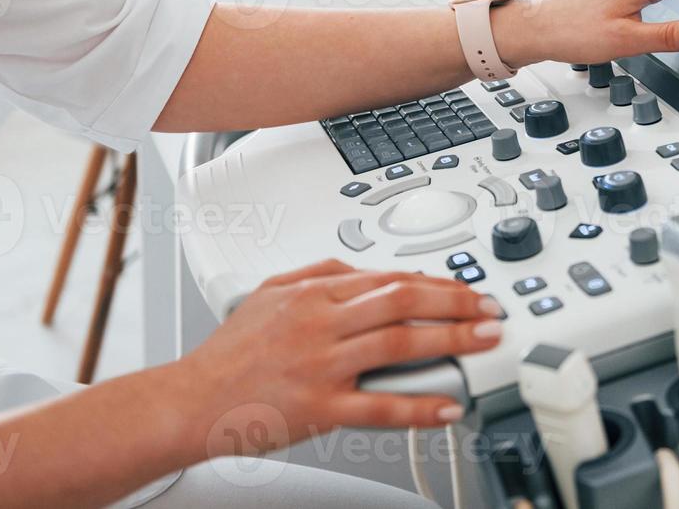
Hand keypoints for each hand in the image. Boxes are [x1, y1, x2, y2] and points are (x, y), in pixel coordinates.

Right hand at [174, 259, 502, 456]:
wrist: (188, 402)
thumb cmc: (228, 354)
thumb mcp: (269, 292)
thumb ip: (318, 274)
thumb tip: (363, 269)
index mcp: (311, 293)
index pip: (388, 278)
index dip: (436, 282)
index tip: (467, 290)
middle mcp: (319, 323)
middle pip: (401, 301)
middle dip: (456, 303)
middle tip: (490, 310)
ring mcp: (320, 366)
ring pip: (397, 344)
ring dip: (449, 340)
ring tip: (483, 341)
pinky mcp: (317, 408)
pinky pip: (378, 405)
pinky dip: (418, 405)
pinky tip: (447, 405)